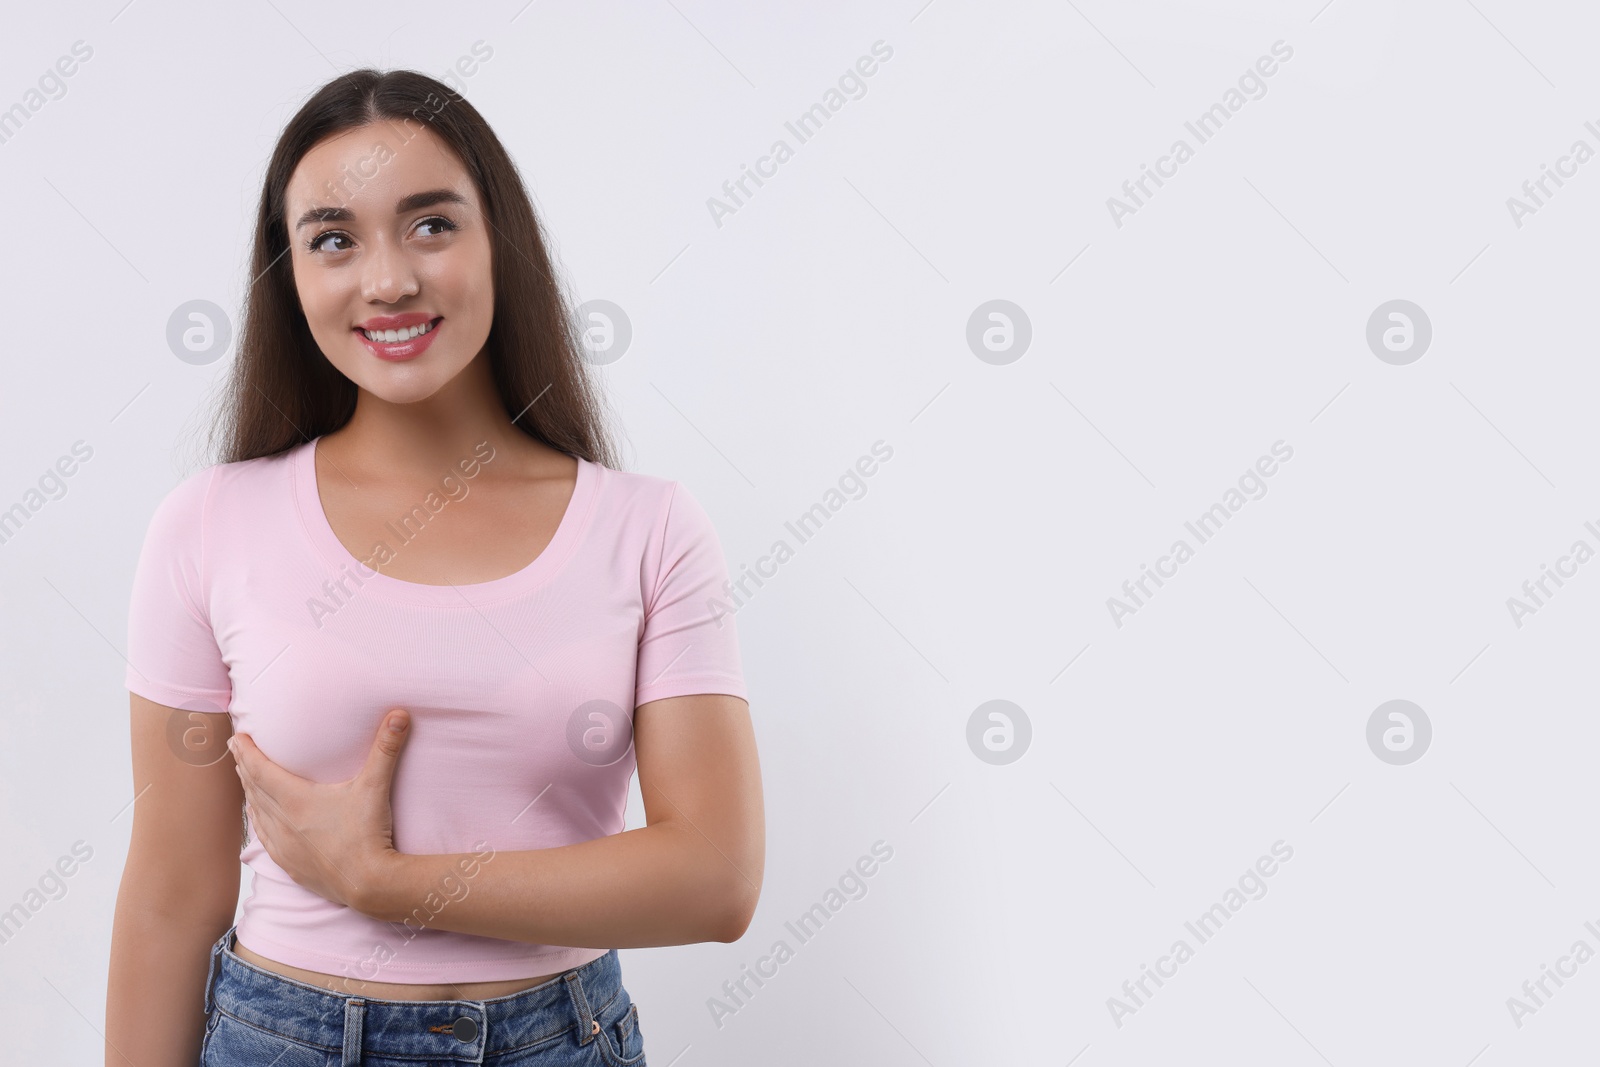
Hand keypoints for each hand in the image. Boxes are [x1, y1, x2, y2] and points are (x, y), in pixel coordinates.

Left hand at [229, 708, 411, 914]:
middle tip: (235, 752)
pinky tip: (260, 821)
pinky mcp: (290, 865)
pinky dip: (258, 823)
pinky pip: (265, 839)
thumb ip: (386, 749)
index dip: (246, 752)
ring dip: (249, 795)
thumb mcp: (375, 786)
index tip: (235, 738)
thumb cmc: (369, 834)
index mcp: (297, 800)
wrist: (368, 883)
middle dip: (244, 768)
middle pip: (255, 790)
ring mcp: (284, 846)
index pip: (261, 770)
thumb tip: (399, 715)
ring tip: (245, 781)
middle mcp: (283, 822)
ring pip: (257, 815)